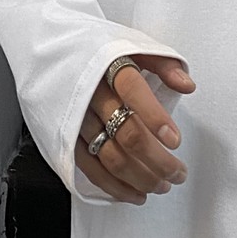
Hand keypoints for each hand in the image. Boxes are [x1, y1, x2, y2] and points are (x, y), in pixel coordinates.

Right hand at [75, 54, 194, 203]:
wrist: (48, 53)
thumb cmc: (97, 51)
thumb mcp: (132, 44)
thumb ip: (164, 63)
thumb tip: (188, 85)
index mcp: (108, 66)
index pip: (133, 92)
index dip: (155, 118)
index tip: (175, 141)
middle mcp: (90, 95)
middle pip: (126, 133)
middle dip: (158, 160)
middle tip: (179, 173)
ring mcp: (76, 119)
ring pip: (110, 156)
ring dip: (140, 177)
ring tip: (163, 186)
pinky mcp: (65, 138)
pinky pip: (89, 168)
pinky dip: (114, 186)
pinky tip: (135, 193)